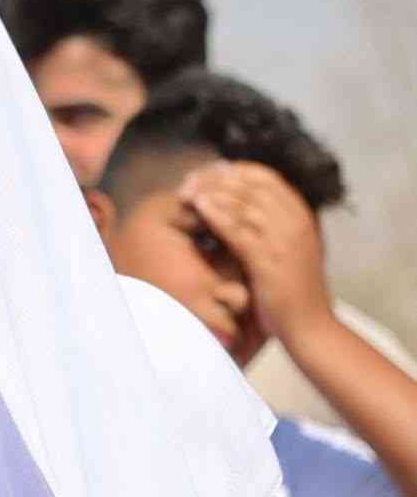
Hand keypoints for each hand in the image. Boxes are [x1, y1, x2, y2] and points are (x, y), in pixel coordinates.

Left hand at [179, 159, 333, 345]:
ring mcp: (284, 240)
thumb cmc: (291, 287)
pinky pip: (239, 230)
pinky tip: (199, 207)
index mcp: (301, 215)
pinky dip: (217, 215)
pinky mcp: (269, 261)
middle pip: (251, 185)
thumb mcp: (288, 246)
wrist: (310, 326)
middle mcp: (295, 222)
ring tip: (186, 190)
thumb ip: (271, 223)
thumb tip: (240, 201)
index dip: (234, 170)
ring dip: (211, 192)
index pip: (266, 176)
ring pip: (243, 203)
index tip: (208, 172)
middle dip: (216, 179)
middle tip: (188, 181)